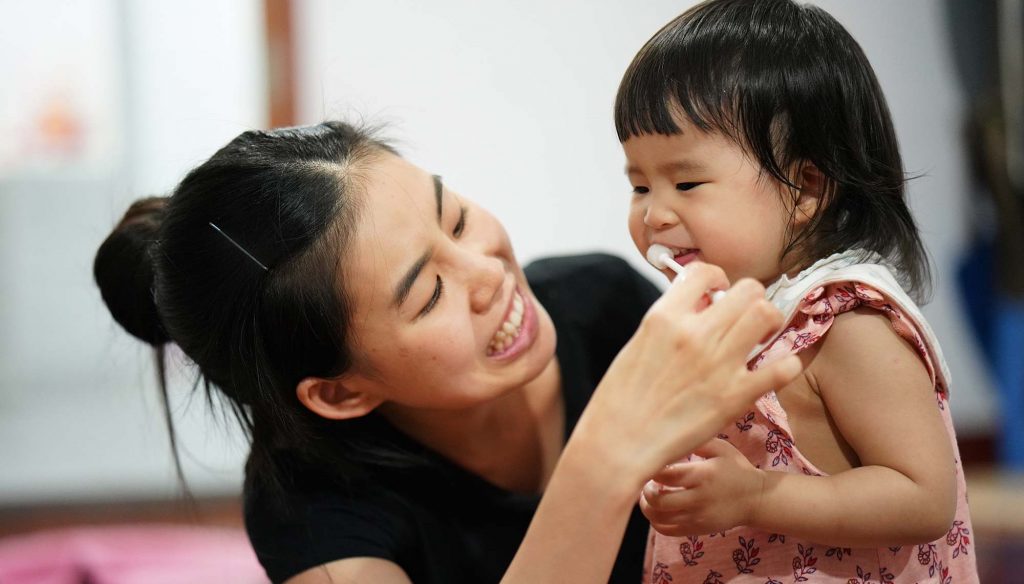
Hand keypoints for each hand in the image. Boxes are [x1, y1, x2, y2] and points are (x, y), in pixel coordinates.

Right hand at [577, 263, 801, 486]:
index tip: (717, 291)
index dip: (716, 277)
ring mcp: (718, 363)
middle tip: (743, 316)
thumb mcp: (638, 344)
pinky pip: (782, 367)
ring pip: (767, 314)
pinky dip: (785, 365)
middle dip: (749, 298)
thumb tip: (698, 307)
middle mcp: (695, 334)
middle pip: (747, 289)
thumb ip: (669, 322)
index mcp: (664, 317)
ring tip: (759, 337)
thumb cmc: (621, 398)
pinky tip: (775, 370)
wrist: (619, 443)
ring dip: (768, 323)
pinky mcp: (736, 396)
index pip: (704, 271)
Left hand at [640, 438, 764, 536]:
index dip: (652, 469)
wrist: (756, 499)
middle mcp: (699, 499)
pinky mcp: (697, 530)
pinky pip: (666, 530)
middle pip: (658, 500)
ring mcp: (698, 518)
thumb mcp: (721, 448)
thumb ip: (696, 441)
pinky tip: (659, 508)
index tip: (651, 462)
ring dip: (647, 506)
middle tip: (649, 481)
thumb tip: (668, 437)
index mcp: (703, 475)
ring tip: (651, 494)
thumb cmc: (735, 469)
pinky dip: (655, 520)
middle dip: (646, 490)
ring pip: (658, 519)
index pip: (666, 475)